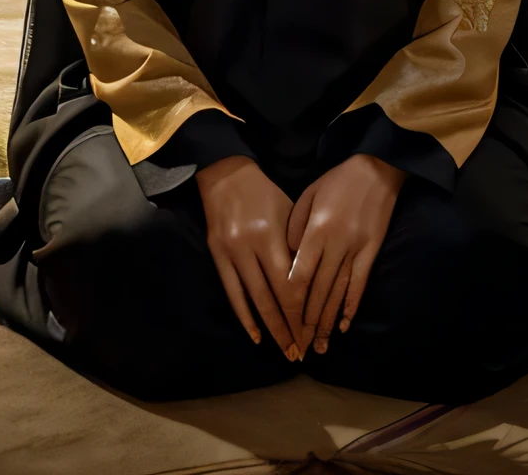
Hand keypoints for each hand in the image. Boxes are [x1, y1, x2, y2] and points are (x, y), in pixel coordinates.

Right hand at [196, 156, 304, 358]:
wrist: (227, 175)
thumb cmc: (266, 193)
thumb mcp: (289, 214)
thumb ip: (296, 248)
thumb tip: (308, 286)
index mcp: (271, 236)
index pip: (289, 284)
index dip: (300, 312)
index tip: (311, 332)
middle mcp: (250, 247)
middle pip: (272, 297)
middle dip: (288, 327)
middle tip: (300, 352)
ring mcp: (231, 253)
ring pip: (253, 300)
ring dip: (269, 328)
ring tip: (283, 349)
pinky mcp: (216, 255)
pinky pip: (232, 292)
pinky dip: (244, 316)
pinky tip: (255, 335)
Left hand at [287, 154, 405, 355]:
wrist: (377, 168)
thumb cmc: (337, 180)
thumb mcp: (308, 195)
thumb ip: (295, 227)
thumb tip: (287, 258)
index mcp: (317, 229)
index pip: (301, 274)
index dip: (292, 301)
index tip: (283, 322)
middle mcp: (337, 243)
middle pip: (319, 290)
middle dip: (307, 321)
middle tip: (298, 347)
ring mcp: (357, 249)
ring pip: (339, 293)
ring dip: (327, 322)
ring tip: (318, 346)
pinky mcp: (372, 251)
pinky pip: (360, 284)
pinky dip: (351, 307)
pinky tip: (343, 326)